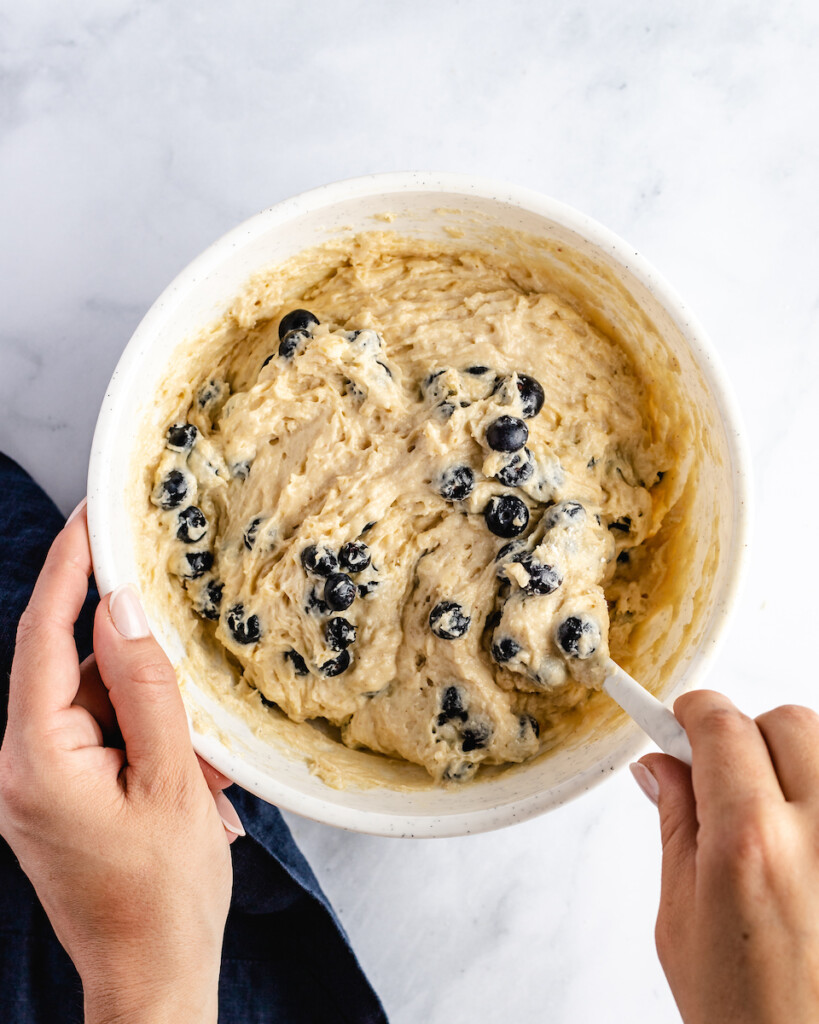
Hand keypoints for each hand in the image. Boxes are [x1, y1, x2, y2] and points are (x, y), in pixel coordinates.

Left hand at [0, 502, 238, 1023]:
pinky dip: (141, 733)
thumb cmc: (165, 897)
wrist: (151, 979)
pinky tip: (186, 764)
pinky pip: (96, 738)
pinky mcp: (58, 800)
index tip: (89, 519)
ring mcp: (36, 787)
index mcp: (38, 761)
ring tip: (197, 748)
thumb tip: (122, 609)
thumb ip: (146, 689)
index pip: (43, 638)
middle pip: (67, 669)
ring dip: (145, 704)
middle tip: (175, 618)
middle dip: (127, 649)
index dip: (66, 571)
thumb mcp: (173, 782)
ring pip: (88, 704)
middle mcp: (21, 769)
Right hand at [633, 690, 818, 1023]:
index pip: (721, 725)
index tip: (680, 720)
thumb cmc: (750, 1020)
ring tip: (777, 823)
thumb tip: (661, 766)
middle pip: (786, 723)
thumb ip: (677, 825)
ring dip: (796, 766)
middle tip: (724, 781)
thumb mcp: (683, 920)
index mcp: (752, 845)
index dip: (692, 714)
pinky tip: (807, 847)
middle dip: (747, 737)